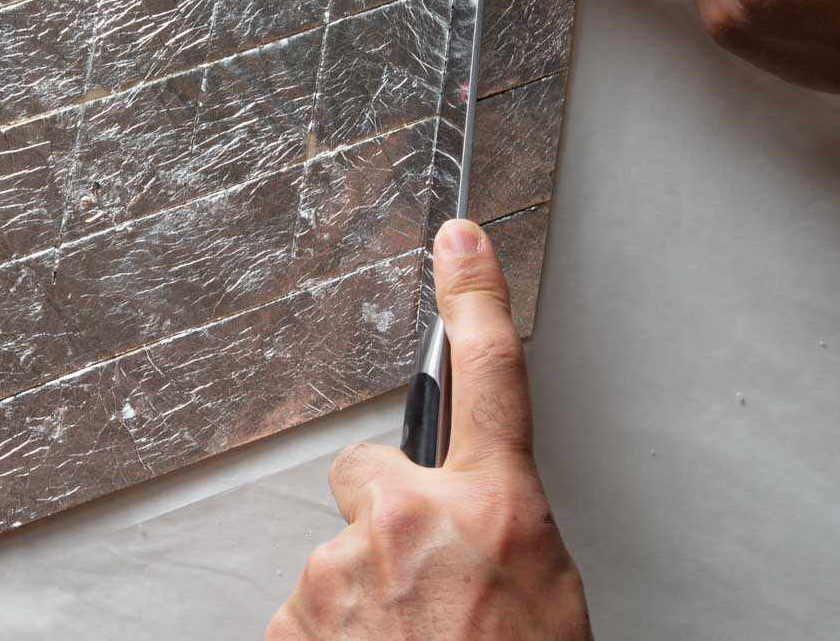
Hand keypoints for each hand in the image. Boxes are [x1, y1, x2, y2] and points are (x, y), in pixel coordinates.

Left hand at [266, 220, 589, 639]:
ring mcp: (338, 569)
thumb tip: (482, 524)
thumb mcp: (548, 599)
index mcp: (493, 511)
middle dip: (388, 511)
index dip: (473, 293)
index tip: (456, 238)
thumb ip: (506, 534)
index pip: (490, 374)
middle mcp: (407, 522)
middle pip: (370, 471)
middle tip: (423, 581)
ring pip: (338, 551)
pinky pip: (308, 606)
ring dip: (363, 590)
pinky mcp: (290, 616)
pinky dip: (331, 633)